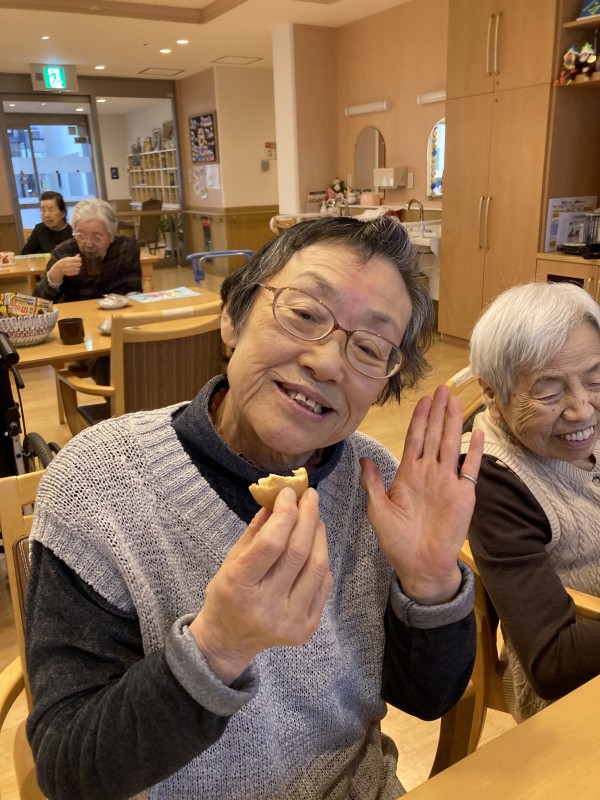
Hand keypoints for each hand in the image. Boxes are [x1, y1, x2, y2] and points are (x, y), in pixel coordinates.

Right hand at [48, 255, 81, 283]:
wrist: (57, 269)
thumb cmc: (63, 262)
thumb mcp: (67, 258)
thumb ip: (74, 257)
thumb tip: (79, 254)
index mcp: (69, 260)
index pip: (79, 259)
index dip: (79, 260)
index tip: (78, 260)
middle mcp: (70, 265)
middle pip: (80, 264)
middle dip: (79, 264)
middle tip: (77, 264)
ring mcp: (70, 269)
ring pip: (79, 268)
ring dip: (77, 268)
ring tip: (75, 267)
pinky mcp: (71, 273)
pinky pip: (77, 272)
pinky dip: (76, 271)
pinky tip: (74, 270)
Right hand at [189, 487, 331, 684]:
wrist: (228, 641)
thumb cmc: (227, 594)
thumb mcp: (232, 559)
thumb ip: (257, 530)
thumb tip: (279, 499)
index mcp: (239, 586)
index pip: (271, 544)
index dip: (285, 513)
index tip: (289, 493)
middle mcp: (265, 607)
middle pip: (297, 553)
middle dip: (307, 517)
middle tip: (310, 496)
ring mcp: (289, 621)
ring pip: (317, 567)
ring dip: (319, 535)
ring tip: (315, 517)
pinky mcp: (306, 630)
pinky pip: (323, 585)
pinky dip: (321, 560)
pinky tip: (315, 546)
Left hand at [360, 383, 483, 605]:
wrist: (420, 565)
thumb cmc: (397, 541)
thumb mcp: (378, 510)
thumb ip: (373, 484)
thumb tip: (363, 459)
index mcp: (408, 474)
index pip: (415, 439)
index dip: (419, 418)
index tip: (423, 399)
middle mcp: (429, 473)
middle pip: (434, 435)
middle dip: (438, 412)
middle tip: (443, 388)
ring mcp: (447, 482)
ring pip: (451, 444)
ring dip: (453, 422)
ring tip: (456, 400)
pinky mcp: (464, 495)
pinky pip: (470, 469)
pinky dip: (475, 451)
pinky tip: (477, 431)